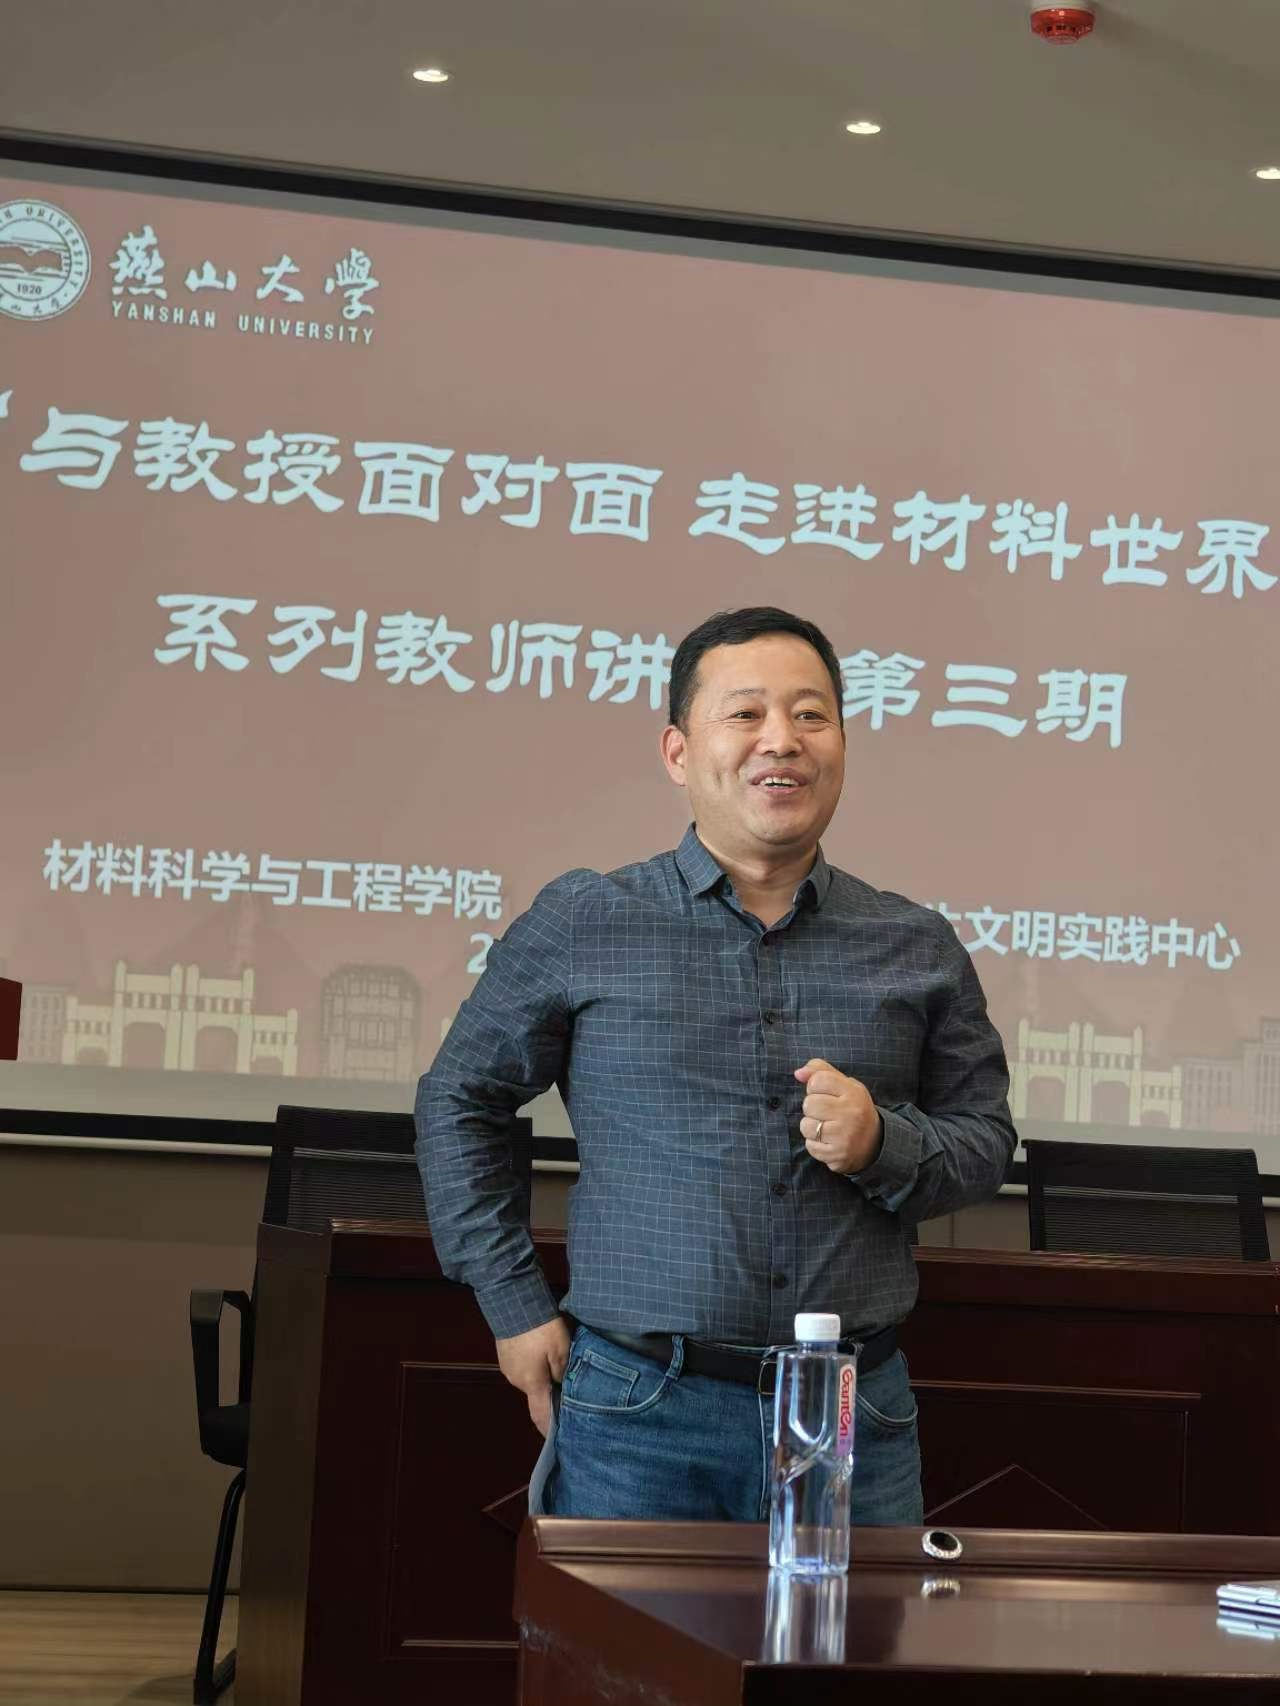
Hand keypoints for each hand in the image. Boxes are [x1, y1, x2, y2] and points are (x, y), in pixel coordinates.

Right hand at [496, 1316, 570, 1437]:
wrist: (513, 1301)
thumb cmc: (541, 1329)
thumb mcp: (561, 1350)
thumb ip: (564, 1373)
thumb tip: (562, 1387)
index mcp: (532, 1384)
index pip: (541, 1415)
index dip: (549, 1429)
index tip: (557, 1439)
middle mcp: (516, 1380)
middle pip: (537, 1394)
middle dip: (549, 1392)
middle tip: (565, 1383)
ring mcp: (508, 1367)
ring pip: (529, 1378)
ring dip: (540, 1375)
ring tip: (553, 1362)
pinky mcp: (504, 1353)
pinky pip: (521, 1366)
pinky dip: (532, 1364)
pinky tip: (539, 1351)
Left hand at [795, 1058, 882, 1174]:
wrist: (874, 1143)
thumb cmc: (853, 1108)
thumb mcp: (844, 1085)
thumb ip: (821, 1071)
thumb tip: (798, 1073)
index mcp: (854, 1092)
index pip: (818, 1080)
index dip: (815, 1086)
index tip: (824, 1093)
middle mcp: (851, 1113)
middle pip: (809, 1103)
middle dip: (812, 1108)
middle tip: (826, 1113)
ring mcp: (844, 1135)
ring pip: (806, 1125)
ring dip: (811, 1127)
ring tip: (827, 1127)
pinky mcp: (837, 1154)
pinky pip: (810, 1145)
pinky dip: (815, 1143)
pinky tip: (829, 1141)